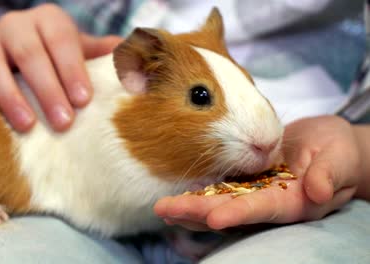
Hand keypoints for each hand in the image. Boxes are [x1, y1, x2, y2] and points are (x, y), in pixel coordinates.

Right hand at [0, 4, 121, 131]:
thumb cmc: (56, 59)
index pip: (61, 41)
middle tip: (63, 123)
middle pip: (29, 54)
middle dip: (47, 89)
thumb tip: (136, 56)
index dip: (72, 69)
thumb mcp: (79, 53)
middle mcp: (15, 27)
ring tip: (26, 125)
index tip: (84, 100)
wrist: (16, 57)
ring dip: (7, 94)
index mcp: (48, 22)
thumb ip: (102, 54)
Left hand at [154, 116, 360, 230]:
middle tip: (167, 210)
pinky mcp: (243, 182)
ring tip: (162, 208)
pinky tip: (175, 195)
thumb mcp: (338, 160)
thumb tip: (319, 191)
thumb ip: (329, 174)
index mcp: (290, 201)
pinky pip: (217, 190)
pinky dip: (197, 193)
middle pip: (229, 210)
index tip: (214, 218)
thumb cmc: (337, 153)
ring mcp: (252, 193)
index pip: (262, 208)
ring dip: (189, 207)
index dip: (239, 214)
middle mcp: (266, 202)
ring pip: (217, 203)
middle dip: (198, 212)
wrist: (326, 145)